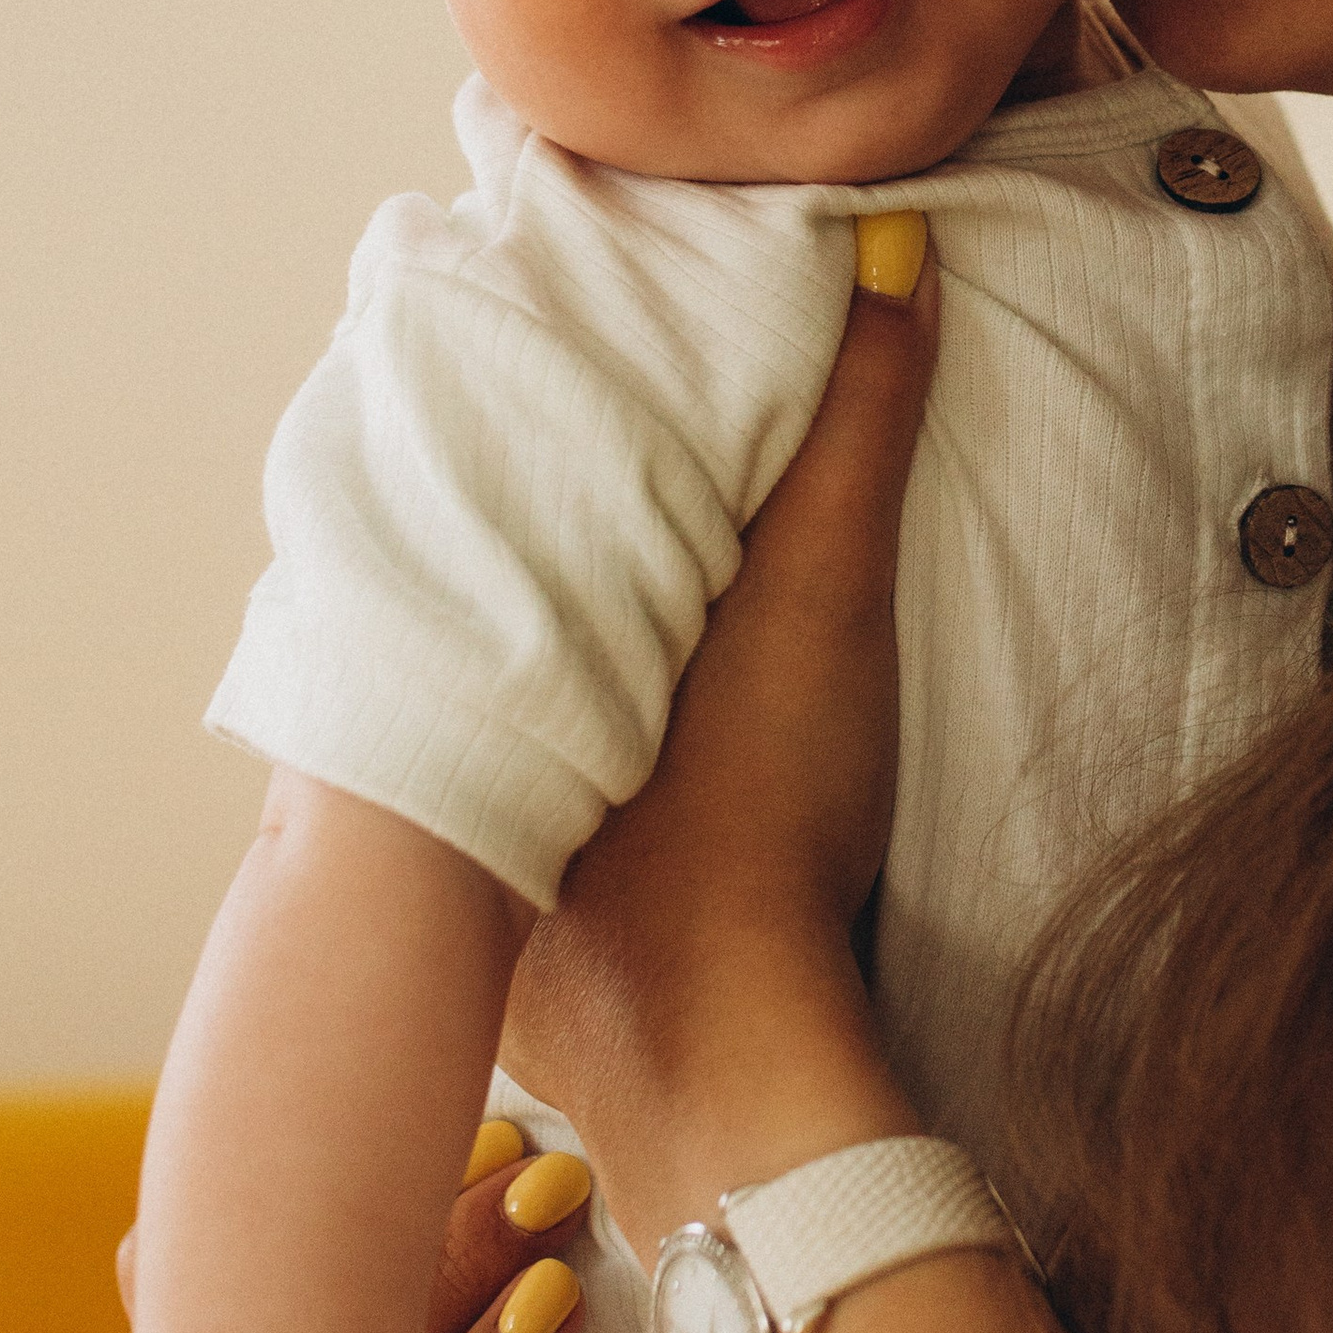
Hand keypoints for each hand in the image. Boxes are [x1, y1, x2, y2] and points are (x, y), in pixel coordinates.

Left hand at [500, 247, 940, 1249]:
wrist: (746, 1080)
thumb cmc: (761, 828)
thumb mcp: (823, 603)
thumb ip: (851, 430)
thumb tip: (884, 253)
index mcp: (502, 678)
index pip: (449, 558)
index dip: (471, 500)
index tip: (486, 433)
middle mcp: (465, 797)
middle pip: (462, 685)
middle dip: (494, 641)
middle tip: (548, 591)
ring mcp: (490, 926)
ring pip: (483, 812)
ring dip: (516, 772)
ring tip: (584, 729)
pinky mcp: (537, 1026)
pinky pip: (521, 932)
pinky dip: (551, 897)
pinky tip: (604, 889)